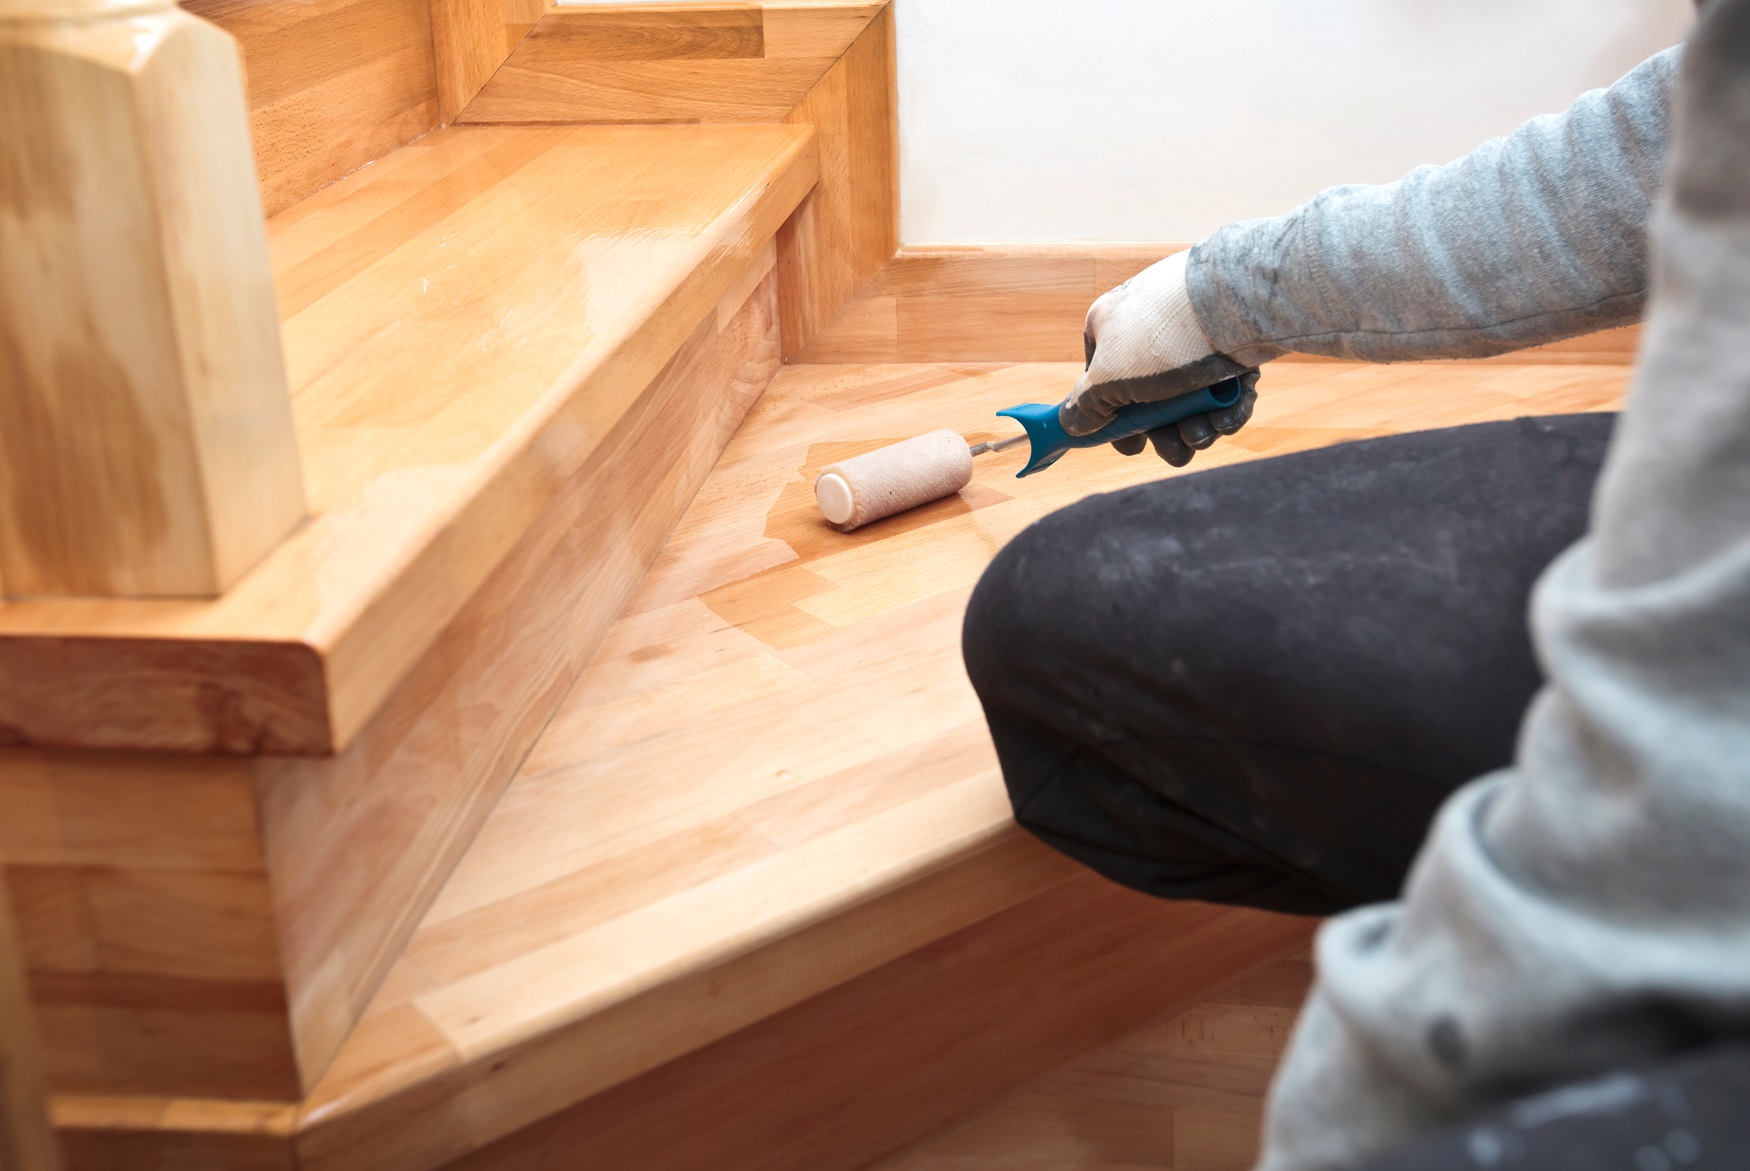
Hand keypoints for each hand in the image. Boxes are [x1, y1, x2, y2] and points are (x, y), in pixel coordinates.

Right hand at [1063, 250, 1258, 466]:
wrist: (1235, 305)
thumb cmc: (1160, 340)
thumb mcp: (1107, 380)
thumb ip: (1084, 406)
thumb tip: (1070, 424)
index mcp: (1113, 324)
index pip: (1101, 378)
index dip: (1113, 417)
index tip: (1130, 442)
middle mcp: (1152, 329)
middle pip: (1151, 397)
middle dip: (1163, 432)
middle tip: (1174, 449)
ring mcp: (1195, 337)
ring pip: (1190, 398)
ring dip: (1194, 428)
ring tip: (1202, 433)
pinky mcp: (1234, 345)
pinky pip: (1223, 388)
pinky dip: (1223, 411)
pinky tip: (1224, 421)